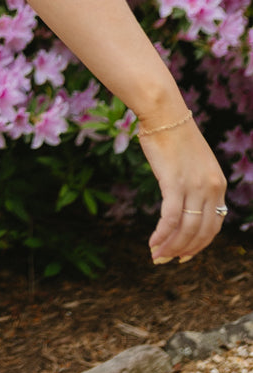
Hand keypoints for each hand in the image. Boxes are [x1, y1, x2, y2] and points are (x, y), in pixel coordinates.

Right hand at [140, 118, 226, 263]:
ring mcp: (194, 186)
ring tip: (157, 255)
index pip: (214, 224)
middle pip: (202, 231)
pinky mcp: (174, 183)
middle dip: (184, 250)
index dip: (200, 243)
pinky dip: (163, 234)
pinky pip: (171, 218)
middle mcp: (211, 188)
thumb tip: (183, 203)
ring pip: (187, 229)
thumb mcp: (194, 162)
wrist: (163, 112)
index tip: (185, 254)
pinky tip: (153, 242)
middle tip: (167, 260)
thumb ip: (194, 183)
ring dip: (171, 246)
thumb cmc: (173, 134)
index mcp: (218, 184)